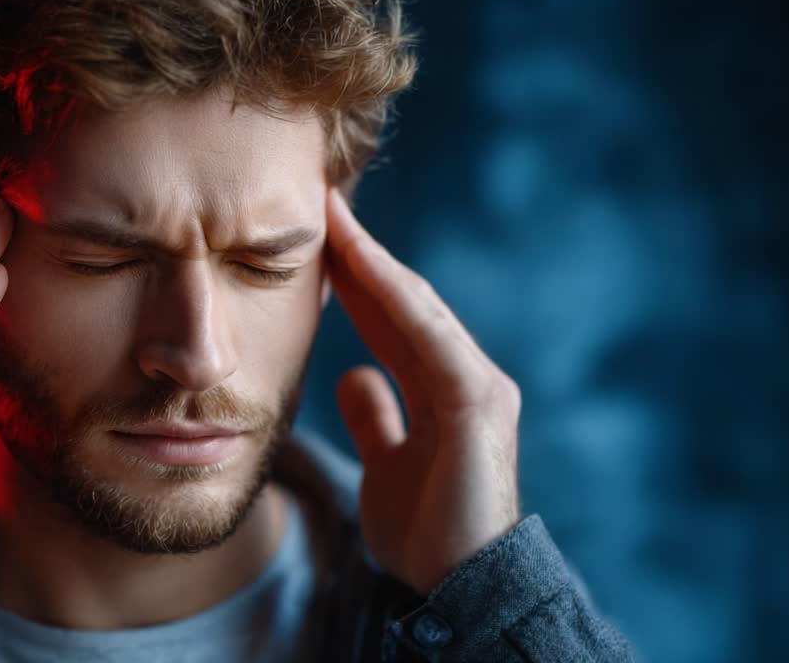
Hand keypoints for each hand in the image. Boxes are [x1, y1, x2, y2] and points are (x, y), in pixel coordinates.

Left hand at [323, 187, 521, 594]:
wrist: (458, 586)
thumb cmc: (427, 531)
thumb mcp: (386, 464)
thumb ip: (376, 416)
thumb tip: (352, 375)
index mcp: (442, 388)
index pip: (390, 319)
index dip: (352, 276)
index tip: (312, 237)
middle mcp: (463, 376)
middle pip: (401, 301)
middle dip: (359, 252)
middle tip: (318, 202)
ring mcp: (476, 385)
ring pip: (415, 307)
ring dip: (373, 258)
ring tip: (332, 215)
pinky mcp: (476, 403)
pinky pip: (428, 337)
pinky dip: (396, 295)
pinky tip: (363, 260)